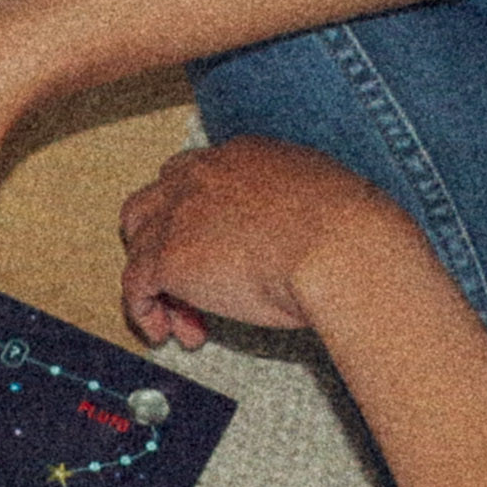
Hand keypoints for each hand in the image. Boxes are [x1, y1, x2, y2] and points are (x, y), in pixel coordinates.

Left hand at [115, 138, 415, 350]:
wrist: (342, 249)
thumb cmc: (351, 233)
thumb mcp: (322, 199)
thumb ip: (293, 208)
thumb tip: (295, 235)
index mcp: (243, 155)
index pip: (196, 179)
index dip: (198, 221)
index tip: (213, 252)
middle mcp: (203, 174)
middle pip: (153, 203)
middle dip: (164, 243)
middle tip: (188, 284)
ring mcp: (180, 213)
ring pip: (139, 245)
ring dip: (157, 283)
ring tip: (181, 318)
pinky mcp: (169, 256)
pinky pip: (135, 285)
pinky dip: (145, 311)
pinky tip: (165, 331)